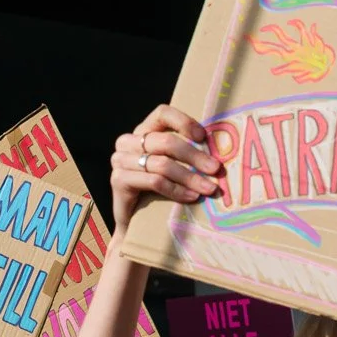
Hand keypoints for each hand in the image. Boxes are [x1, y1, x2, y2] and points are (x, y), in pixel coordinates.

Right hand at [109, 105, 220, 233]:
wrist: (135, 223)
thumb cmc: (159, 192)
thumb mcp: (174, 167)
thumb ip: (187, 154)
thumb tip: (218, 152)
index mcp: (143, 131)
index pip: (162, 113)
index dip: (184, 122)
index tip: (203, 137)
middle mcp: (128, 142)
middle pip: (166, 141)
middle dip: (195, 156)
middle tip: (216, 169)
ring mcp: (120, 160)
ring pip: (162, 164)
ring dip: (190, 177)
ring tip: (208, 188)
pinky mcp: (118, 180)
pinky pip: (154, 181)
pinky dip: (177, 190)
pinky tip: (191, 197)